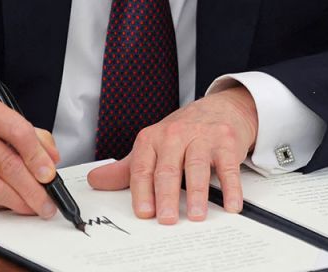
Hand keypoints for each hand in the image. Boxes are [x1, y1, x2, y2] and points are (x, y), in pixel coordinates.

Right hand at [0, 99, 60, 216]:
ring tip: (36, 207)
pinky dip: (3, 204)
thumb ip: (34, 137)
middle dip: (34, 189)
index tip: (50, 175)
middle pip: (8, 166)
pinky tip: (14, 204)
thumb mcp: (3, 122)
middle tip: (48, 201)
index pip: (19, 133)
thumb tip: (52, 160)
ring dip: (21, 203)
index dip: (38, 157)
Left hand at [86, 86, 257, 223]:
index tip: (143, 212)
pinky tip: (230, 204)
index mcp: (152, 138)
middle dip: (166, 195)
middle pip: (168, 168)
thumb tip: (96, 180)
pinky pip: (228, 166)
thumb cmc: (183, 132)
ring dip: (197, 193)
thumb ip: (126, 168)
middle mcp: (175, 135)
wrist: (220, 108)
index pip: (142, 167)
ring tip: (196, 215)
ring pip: (196, 166)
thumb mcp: (152, 146)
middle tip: (167, 218)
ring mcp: (202, 137)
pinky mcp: (226, 142)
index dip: (142, 191)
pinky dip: (231, 187)